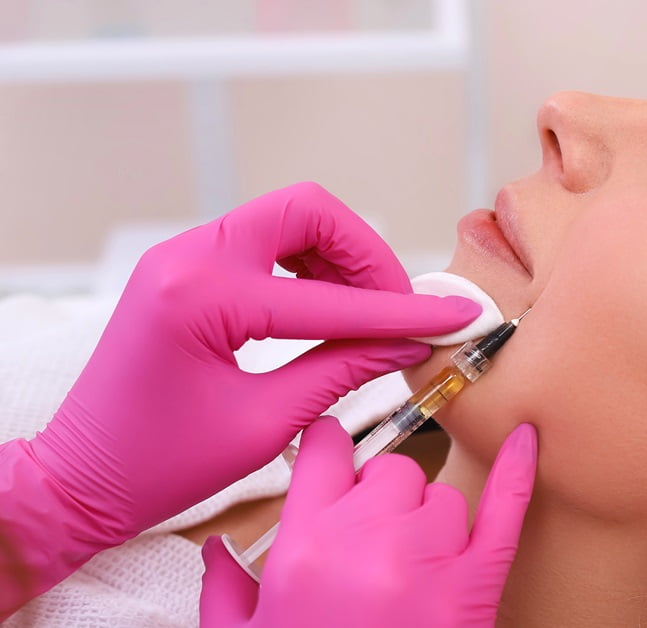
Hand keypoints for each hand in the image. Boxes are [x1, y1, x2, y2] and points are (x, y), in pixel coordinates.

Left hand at [27, 182, 479, 546]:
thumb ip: (341, 373)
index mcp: (202, 298)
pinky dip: (308, 266)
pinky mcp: (185, 269)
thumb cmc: (157, 465)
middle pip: (308, 212)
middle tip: (399, 307)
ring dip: (340, 257)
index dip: (401, 313)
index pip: (330, 298)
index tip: (453, 317)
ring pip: (288, 218)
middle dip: (367, 255)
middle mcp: (188, 258)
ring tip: (369, 314)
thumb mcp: (264, 425)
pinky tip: (330, 309)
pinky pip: (263, 242)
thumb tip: (408, 345)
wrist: (80, 478)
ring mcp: (182, 257)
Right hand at [200, 418, 536, 627]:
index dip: (331, 451)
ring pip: (441, 496)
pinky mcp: (476, 585)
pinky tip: (526, 438)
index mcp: (304, 545)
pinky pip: (504, 512)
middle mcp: (367, 539)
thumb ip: (225, 590)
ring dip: (428, 521)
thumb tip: (216, 550)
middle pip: (392, 472)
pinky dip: (516, 474)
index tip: (335, 456)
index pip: (326, 453)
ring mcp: (427, 559)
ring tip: (408, 573)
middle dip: (383, 498)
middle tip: (371, 546)